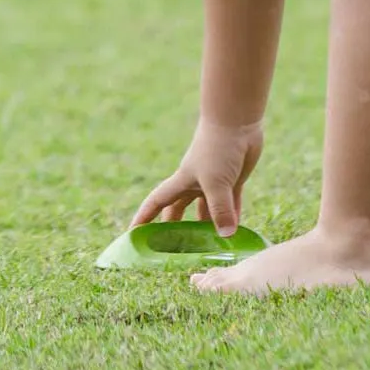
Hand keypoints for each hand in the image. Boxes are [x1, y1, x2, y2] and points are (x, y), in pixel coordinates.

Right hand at [130, 116, 263, 237]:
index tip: (132, 234)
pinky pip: (231, 205)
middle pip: (180, 210)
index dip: (144, 217)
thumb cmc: (217, 149)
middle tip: (173, 248)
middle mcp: (194, 183)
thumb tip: (226, 236)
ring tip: (208, 248)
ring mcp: (215, 182)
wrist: (236, 121)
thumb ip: (220, 210)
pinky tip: (235, 233)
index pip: (156, 203)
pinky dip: (232, 218)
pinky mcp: (234, 180)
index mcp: (181, 181)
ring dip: (208, 227)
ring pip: (207, 210)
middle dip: (175, 228)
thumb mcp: (216, 183)